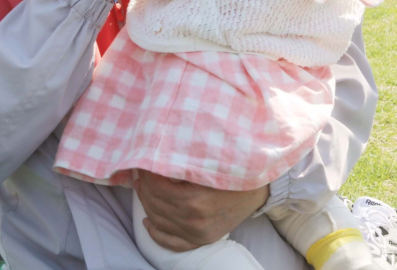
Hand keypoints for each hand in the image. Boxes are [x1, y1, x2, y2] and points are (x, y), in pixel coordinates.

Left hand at [133, 171, 268, 250]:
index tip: (143, 159)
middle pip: (155, 203)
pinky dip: (155, 233)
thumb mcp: (210, 162)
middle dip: (143, 185)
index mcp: (195, 199)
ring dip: (145, 203)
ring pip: (159, 220)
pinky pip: (171, 242)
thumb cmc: (235, 171)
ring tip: (141, 187)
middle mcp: (193, 219)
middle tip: (138, 170)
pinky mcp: (200, 240)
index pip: (157, 186)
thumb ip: (184, 161)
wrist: (258, 191)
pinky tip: (147, 221)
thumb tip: (157, 154)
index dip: (147, 172)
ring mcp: (197, 233)